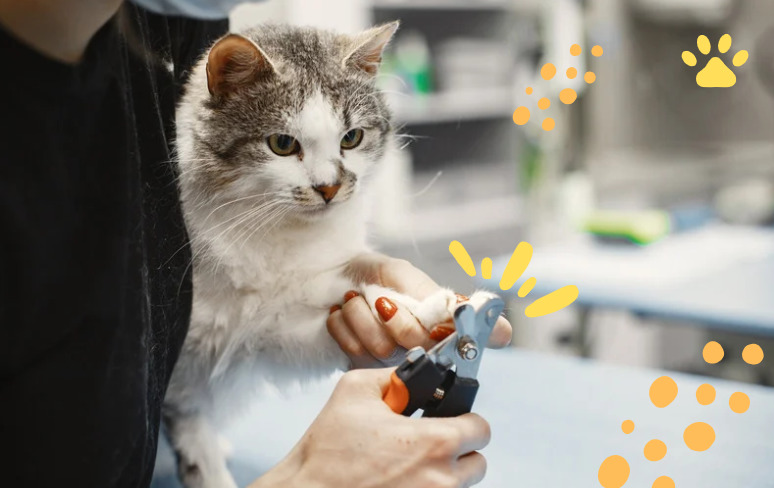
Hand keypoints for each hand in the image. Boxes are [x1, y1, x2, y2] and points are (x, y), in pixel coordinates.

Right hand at [249, 368, 490, 487]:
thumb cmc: (329, 447)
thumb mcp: (355, 390)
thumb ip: (394, 375)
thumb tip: (413, 374)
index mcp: (435, 442)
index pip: (481, 429)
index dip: (465, 419)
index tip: (448, 418)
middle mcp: (442, 479)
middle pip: (477, 463)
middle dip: (459, 449)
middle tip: (430, 441)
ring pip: (460, 485)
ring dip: (445, 472)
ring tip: (410, 462)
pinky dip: (427, 487)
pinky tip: (400, 479)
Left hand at [327, 254, 511, 365]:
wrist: (332, 275)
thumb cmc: (376, 275)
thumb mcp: (410, 279)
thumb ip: (446, 303)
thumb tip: (506, 333)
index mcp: (438, 329)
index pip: (461, 344)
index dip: (444, 333)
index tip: (422, 317)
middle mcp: (418, 352)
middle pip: (414, 343)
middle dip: (391, 313)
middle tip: (379, 298)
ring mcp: (387, 364)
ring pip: (379, 348)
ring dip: (361, 315)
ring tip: (357, 301)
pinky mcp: (358, 368)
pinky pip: (351, 351)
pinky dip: (343, 325)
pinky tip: (342, 315)